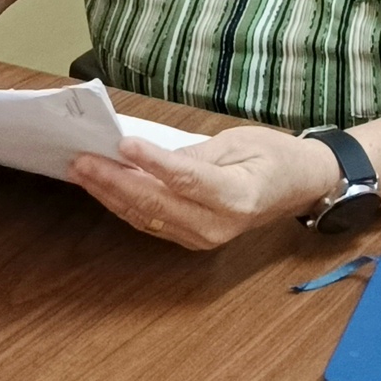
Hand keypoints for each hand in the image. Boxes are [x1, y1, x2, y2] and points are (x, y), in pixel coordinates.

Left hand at [67, 127, 336, 250]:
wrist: (298, 187)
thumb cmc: (273, 156)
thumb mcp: (239, 141)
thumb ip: (195, 154)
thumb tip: (148, 156)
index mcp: (237, 196)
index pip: (185, 179)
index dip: (151, 163)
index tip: (122, 145)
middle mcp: (217, 225)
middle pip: (156, 204)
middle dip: (114, 182)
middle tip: (82, 160)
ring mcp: (203, 238)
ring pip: (146, 217)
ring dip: (110, 194)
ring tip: (82, 171)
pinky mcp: (191, 239)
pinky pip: (150, 223)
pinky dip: (122, 204)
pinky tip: (102, 186)